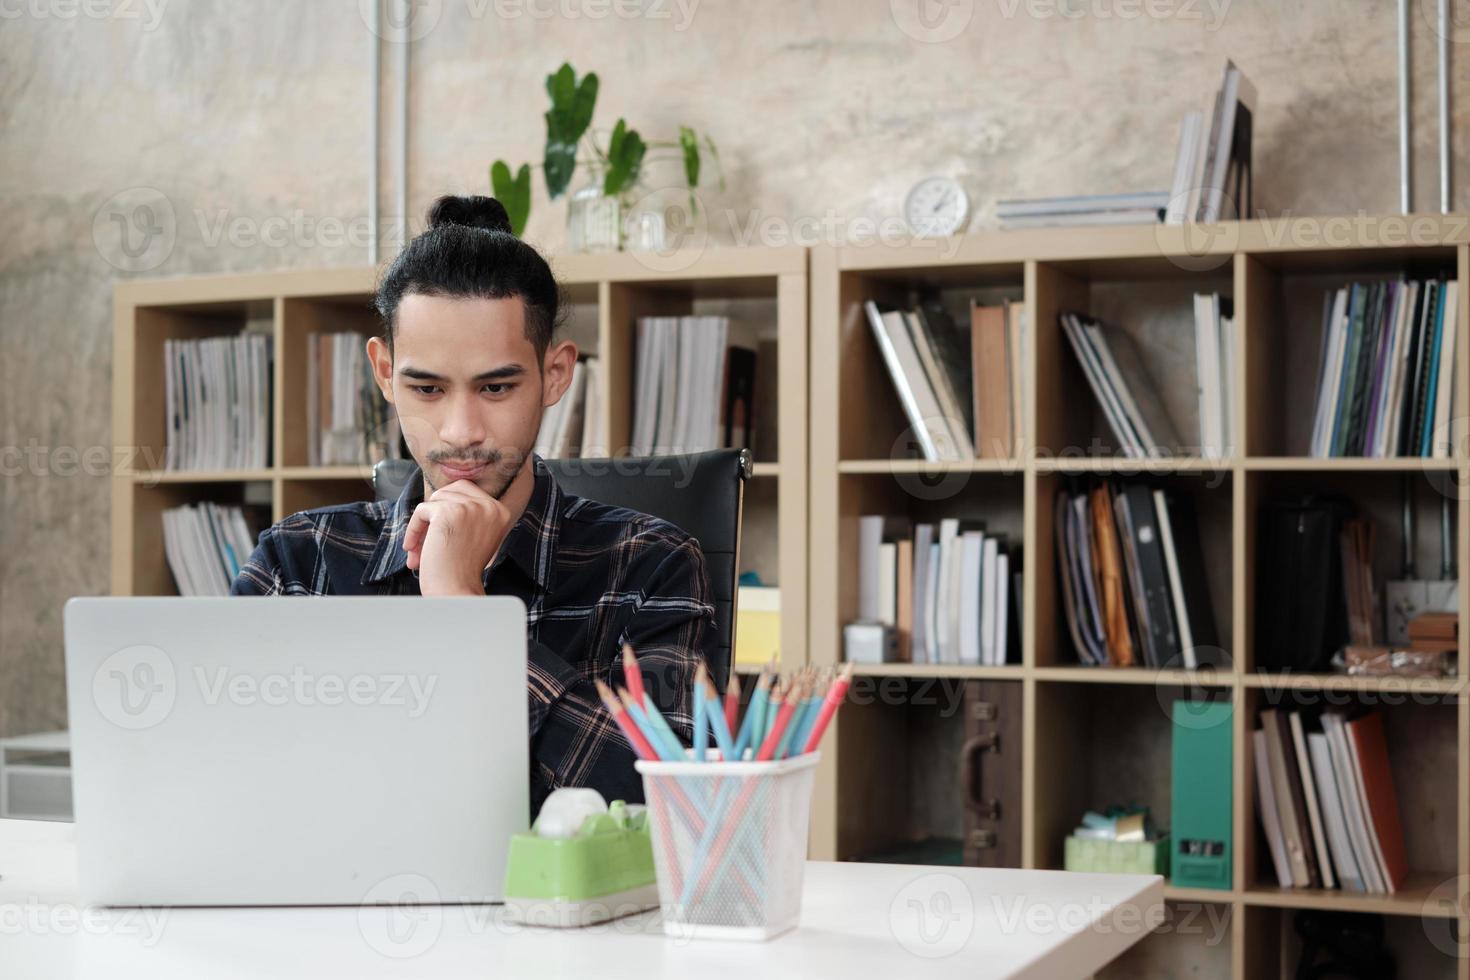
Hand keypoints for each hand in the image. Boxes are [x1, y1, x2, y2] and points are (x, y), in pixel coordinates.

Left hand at [403, 480, 513, 595]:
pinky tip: (413, 550)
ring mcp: (470, 507)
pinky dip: (413, 530)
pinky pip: (421, 511)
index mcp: (500, 511)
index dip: (449, 508)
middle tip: (428, 537)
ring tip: (419, 549)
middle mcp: (489, 506)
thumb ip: (468, 516)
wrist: (457, 592)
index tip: (440, 534)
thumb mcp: (476, 537)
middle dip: (435, 511)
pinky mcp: (448, 512)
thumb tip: (437, 498)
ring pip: (434, 500)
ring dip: (424, 525)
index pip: (468, 491)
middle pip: (451, 490)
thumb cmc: (462, 572)